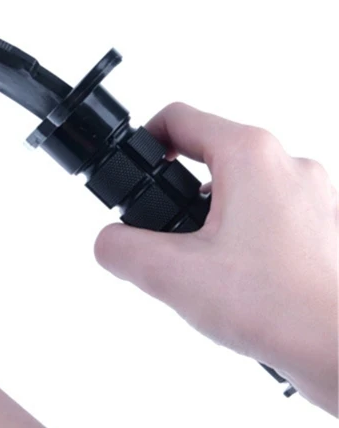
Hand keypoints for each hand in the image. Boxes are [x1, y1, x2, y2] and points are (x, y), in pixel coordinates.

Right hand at [94, 102, 337, 413]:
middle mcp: (287, 164)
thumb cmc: (284, 309)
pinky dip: (245, 238)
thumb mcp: (173, 276)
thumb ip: (121, 250)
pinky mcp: (325, 226)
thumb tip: (110, 242)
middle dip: (177, 193)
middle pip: (210, 154)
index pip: (178, 118)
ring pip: (240, 188)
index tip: (133, 172)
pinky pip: (268, 215)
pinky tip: (239, 280)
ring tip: (204, 264)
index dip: (143, 141)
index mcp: (250, 156)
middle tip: (164, 232)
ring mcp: (313, 195)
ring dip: (212, 219)